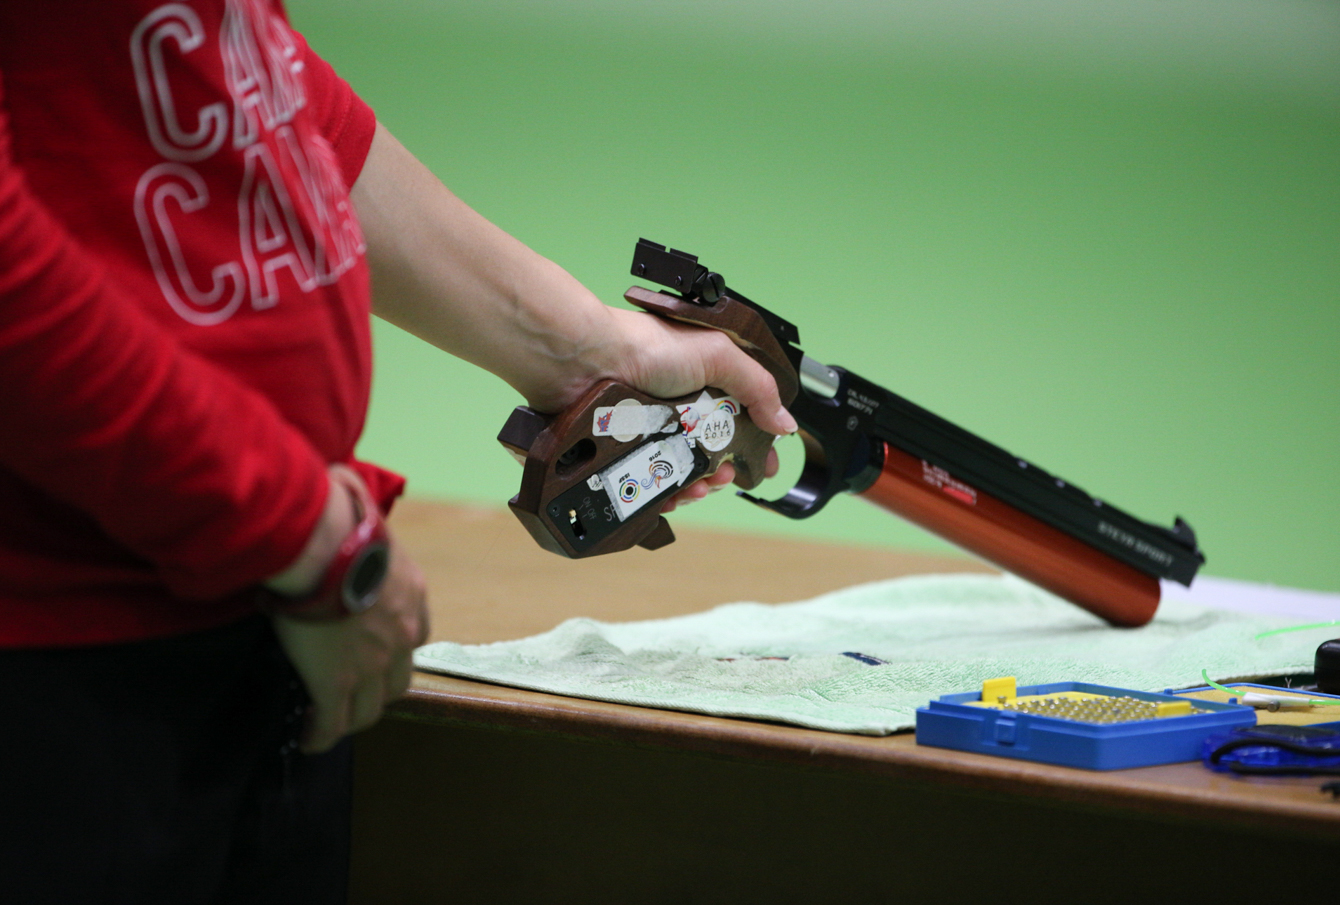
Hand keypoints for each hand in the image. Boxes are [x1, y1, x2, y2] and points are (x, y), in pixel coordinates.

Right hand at [271, 539, 428, 752]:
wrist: (324, 544)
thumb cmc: (341, 521)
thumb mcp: (368, 520)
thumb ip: (364, 522)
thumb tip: (345, 492)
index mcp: (412, 597)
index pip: (413, 636)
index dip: (394, 650)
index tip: (374, 654)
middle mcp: (402, 635)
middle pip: (398, 681)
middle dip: (378, 691)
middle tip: (353, 693)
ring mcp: (372, 663)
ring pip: (368, 709)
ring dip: (352, 717)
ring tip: (329, 720)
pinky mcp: (336, 681)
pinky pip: (332, 722)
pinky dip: (322, 735)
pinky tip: (309, 739)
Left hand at [598, 307, 794, 509]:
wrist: (587, 362)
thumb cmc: (647, 345)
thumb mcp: (717, 356)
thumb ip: (757, 387)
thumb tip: (785, 422)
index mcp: (705, 382)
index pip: (741, 419)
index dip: (755, 446)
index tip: (764, 467)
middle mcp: (679, 408)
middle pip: (713, 453)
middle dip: (725, 472)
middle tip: (725, 477)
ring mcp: (652, 431)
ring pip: (684, 472)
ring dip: (698, 486)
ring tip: (698, 487)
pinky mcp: (628, 452)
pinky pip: (651, 484)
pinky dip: (666, 495)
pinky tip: (672, 496)